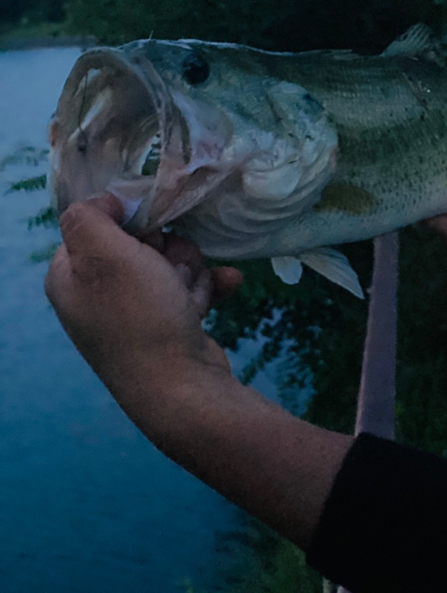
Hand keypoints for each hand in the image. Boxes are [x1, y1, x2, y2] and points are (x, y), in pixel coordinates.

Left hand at [45, 193, 242, 409]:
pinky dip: (209, 286)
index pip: (95, 225)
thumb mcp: (104, 253)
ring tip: (191, 292)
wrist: (182, 390)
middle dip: (167, 248)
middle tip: (171, 267)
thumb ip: (89, 215)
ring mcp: (134, 315)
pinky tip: (229, 282)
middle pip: (138, 242)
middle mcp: (97, 296)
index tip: (147, 232)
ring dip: (190, 269)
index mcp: (70, 277)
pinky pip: (190, 290)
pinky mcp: (168, 328)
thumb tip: (106, 202)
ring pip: (170, 264)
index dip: (127, 221)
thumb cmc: (140, 316)